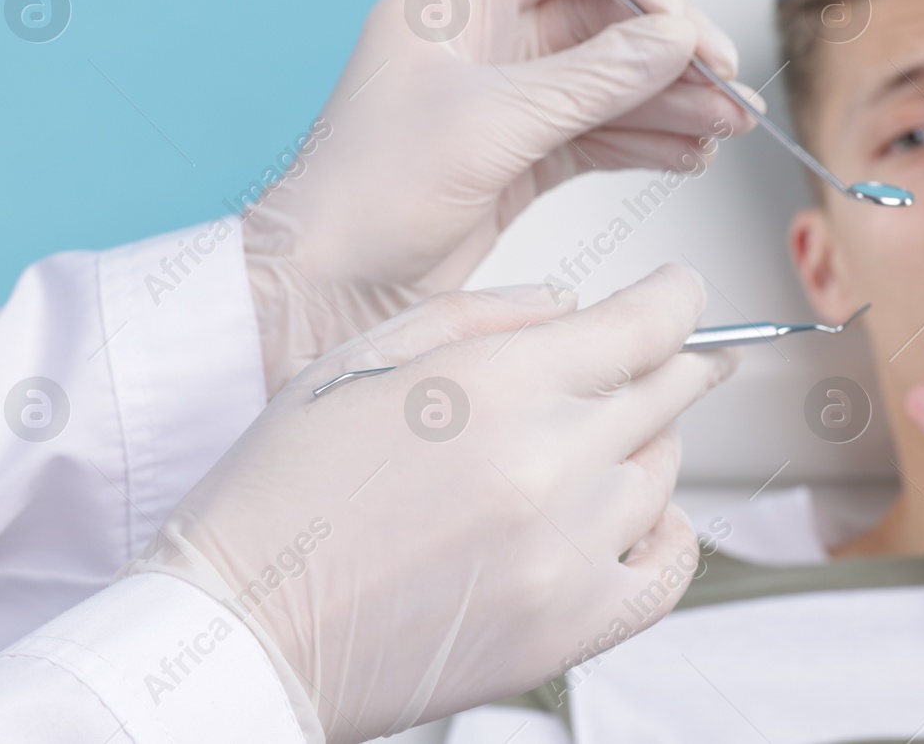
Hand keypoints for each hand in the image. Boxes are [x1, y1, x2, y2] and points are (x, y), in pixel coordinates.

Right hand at [129, 264, 737, 742]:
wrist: (243, 631)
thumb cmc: (283, 494)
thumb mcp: (359, 357)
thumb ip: (482, 313)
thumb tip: (573, 303)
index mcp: (493, 384)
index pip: (646, 323)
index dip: (677, 297)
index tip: (680, 292)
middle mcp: (545, 463)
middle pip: (668, 390)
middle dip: (673, 362)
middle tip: (672, 356)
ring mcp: (565, 550)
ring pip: (665, 471)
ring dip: (645, 447)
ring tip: (593, 447)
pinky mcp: (568, 626)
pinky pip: (669, 569)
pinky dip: (668, 534)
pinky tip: (642, 518)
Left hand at [244, 0, 757, 392]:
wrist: (323, 293)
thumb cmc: (367, 196)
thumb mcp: (489, 125)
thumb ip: (590, 80)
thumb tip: (674, 37)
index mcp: (450, 6)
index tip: (680, 17)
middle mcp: (480, 47)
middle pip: (598, 22)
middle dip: (668, 51)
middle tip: (727, 82)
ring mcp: (502, 105)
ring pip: (607, 84)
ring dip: (671, 101)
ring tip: (729, 125)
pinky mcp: (517, 162)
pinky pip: (598, 135)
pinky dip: (646, 142)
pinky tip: (690, 151)